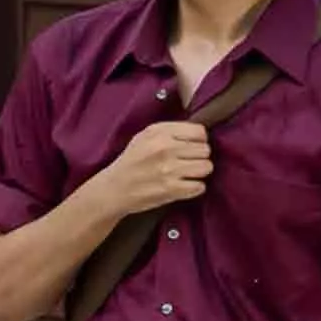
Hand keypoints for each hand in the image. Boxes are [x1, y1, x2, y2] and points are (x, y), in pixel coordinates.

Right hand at [92, 120, 219, 222]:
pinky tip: (182, 186)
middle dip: (198, 157)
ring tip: (185, 175)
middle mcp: (164, 148)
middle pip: (205, 150)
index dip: (197, 141)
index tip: (188, 148)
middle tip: (185, 163)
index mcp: (158, 132)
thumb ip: (170, 132)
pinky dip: (193, 188)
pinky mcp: (171, 189)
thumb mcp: (144, 137)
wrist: (113, 189)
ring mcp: (168, 169)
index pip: (199, 132)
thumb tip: (200, 135)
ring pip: (206, 167)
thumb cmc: (131, 162)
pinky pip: (200, 186)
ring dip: (198, 173)